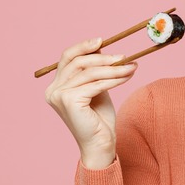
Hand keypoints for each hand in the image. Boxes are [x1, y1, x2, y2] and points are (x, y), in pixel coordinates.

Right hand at [44, 37, 137, 168]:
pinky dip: (114, 79)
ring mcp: (58, 96)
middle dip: (103, 57)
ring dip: (114, 68)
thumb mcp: (96, 89)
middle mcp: (53, 90)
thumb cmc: (99, 119)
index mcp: (56, 86)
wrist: (100, 145)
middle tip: (124, 56)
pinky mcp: (69, 101)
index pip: (67, 58)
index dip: (83, 46)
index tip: (102, 40)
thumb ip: (94, 71)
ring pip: (90, 73)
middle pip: (78, 62)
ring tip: (131, 66)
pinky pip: (96, 84)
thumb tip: (102, 47)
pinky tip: (127, 76)